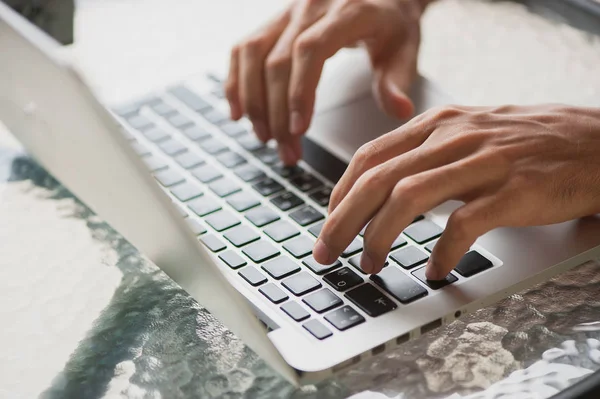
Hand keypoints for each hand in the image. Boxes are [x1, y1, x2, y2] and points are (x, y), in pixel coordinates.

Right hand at [225, 0, 424, 164]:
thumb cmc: (392, 24)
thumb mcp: (405, 49)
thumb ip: (396, 80)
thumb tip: (400, 111)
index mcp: (348, 11)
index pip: (311, 50)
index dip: (299, 92)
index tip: (298, 130)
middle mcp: (311, 6)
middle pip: (278, 61)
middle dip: (277, 113)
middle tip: (286, 151)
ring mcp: (288, 12)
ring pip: (252, 54)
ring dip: (253, 101)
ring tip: (263, 138)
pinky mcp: (274, 21)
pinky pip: (243, 49)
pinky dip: (236, 82)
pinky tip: (239, 112)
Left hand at [313, 104, 599, 278]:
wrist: (593, 143)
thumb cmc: (525, 144)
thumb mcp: (466, 134)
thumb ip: (422, 153)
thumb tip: (377, 186)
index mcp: (436, 125)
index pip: (369, 157)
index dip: (339, 194)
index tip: (327, 222)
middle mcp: (452, 138)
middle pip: (377, 180)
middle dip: (342, 221)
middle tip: (327, 253)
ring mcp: (482, 163)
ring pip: (408, 198)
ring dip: (379, 237)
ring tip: (369, 265)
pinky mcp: (512, 191)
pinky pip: (463, 224)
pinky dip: (441, 251)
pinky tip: (434, 270)